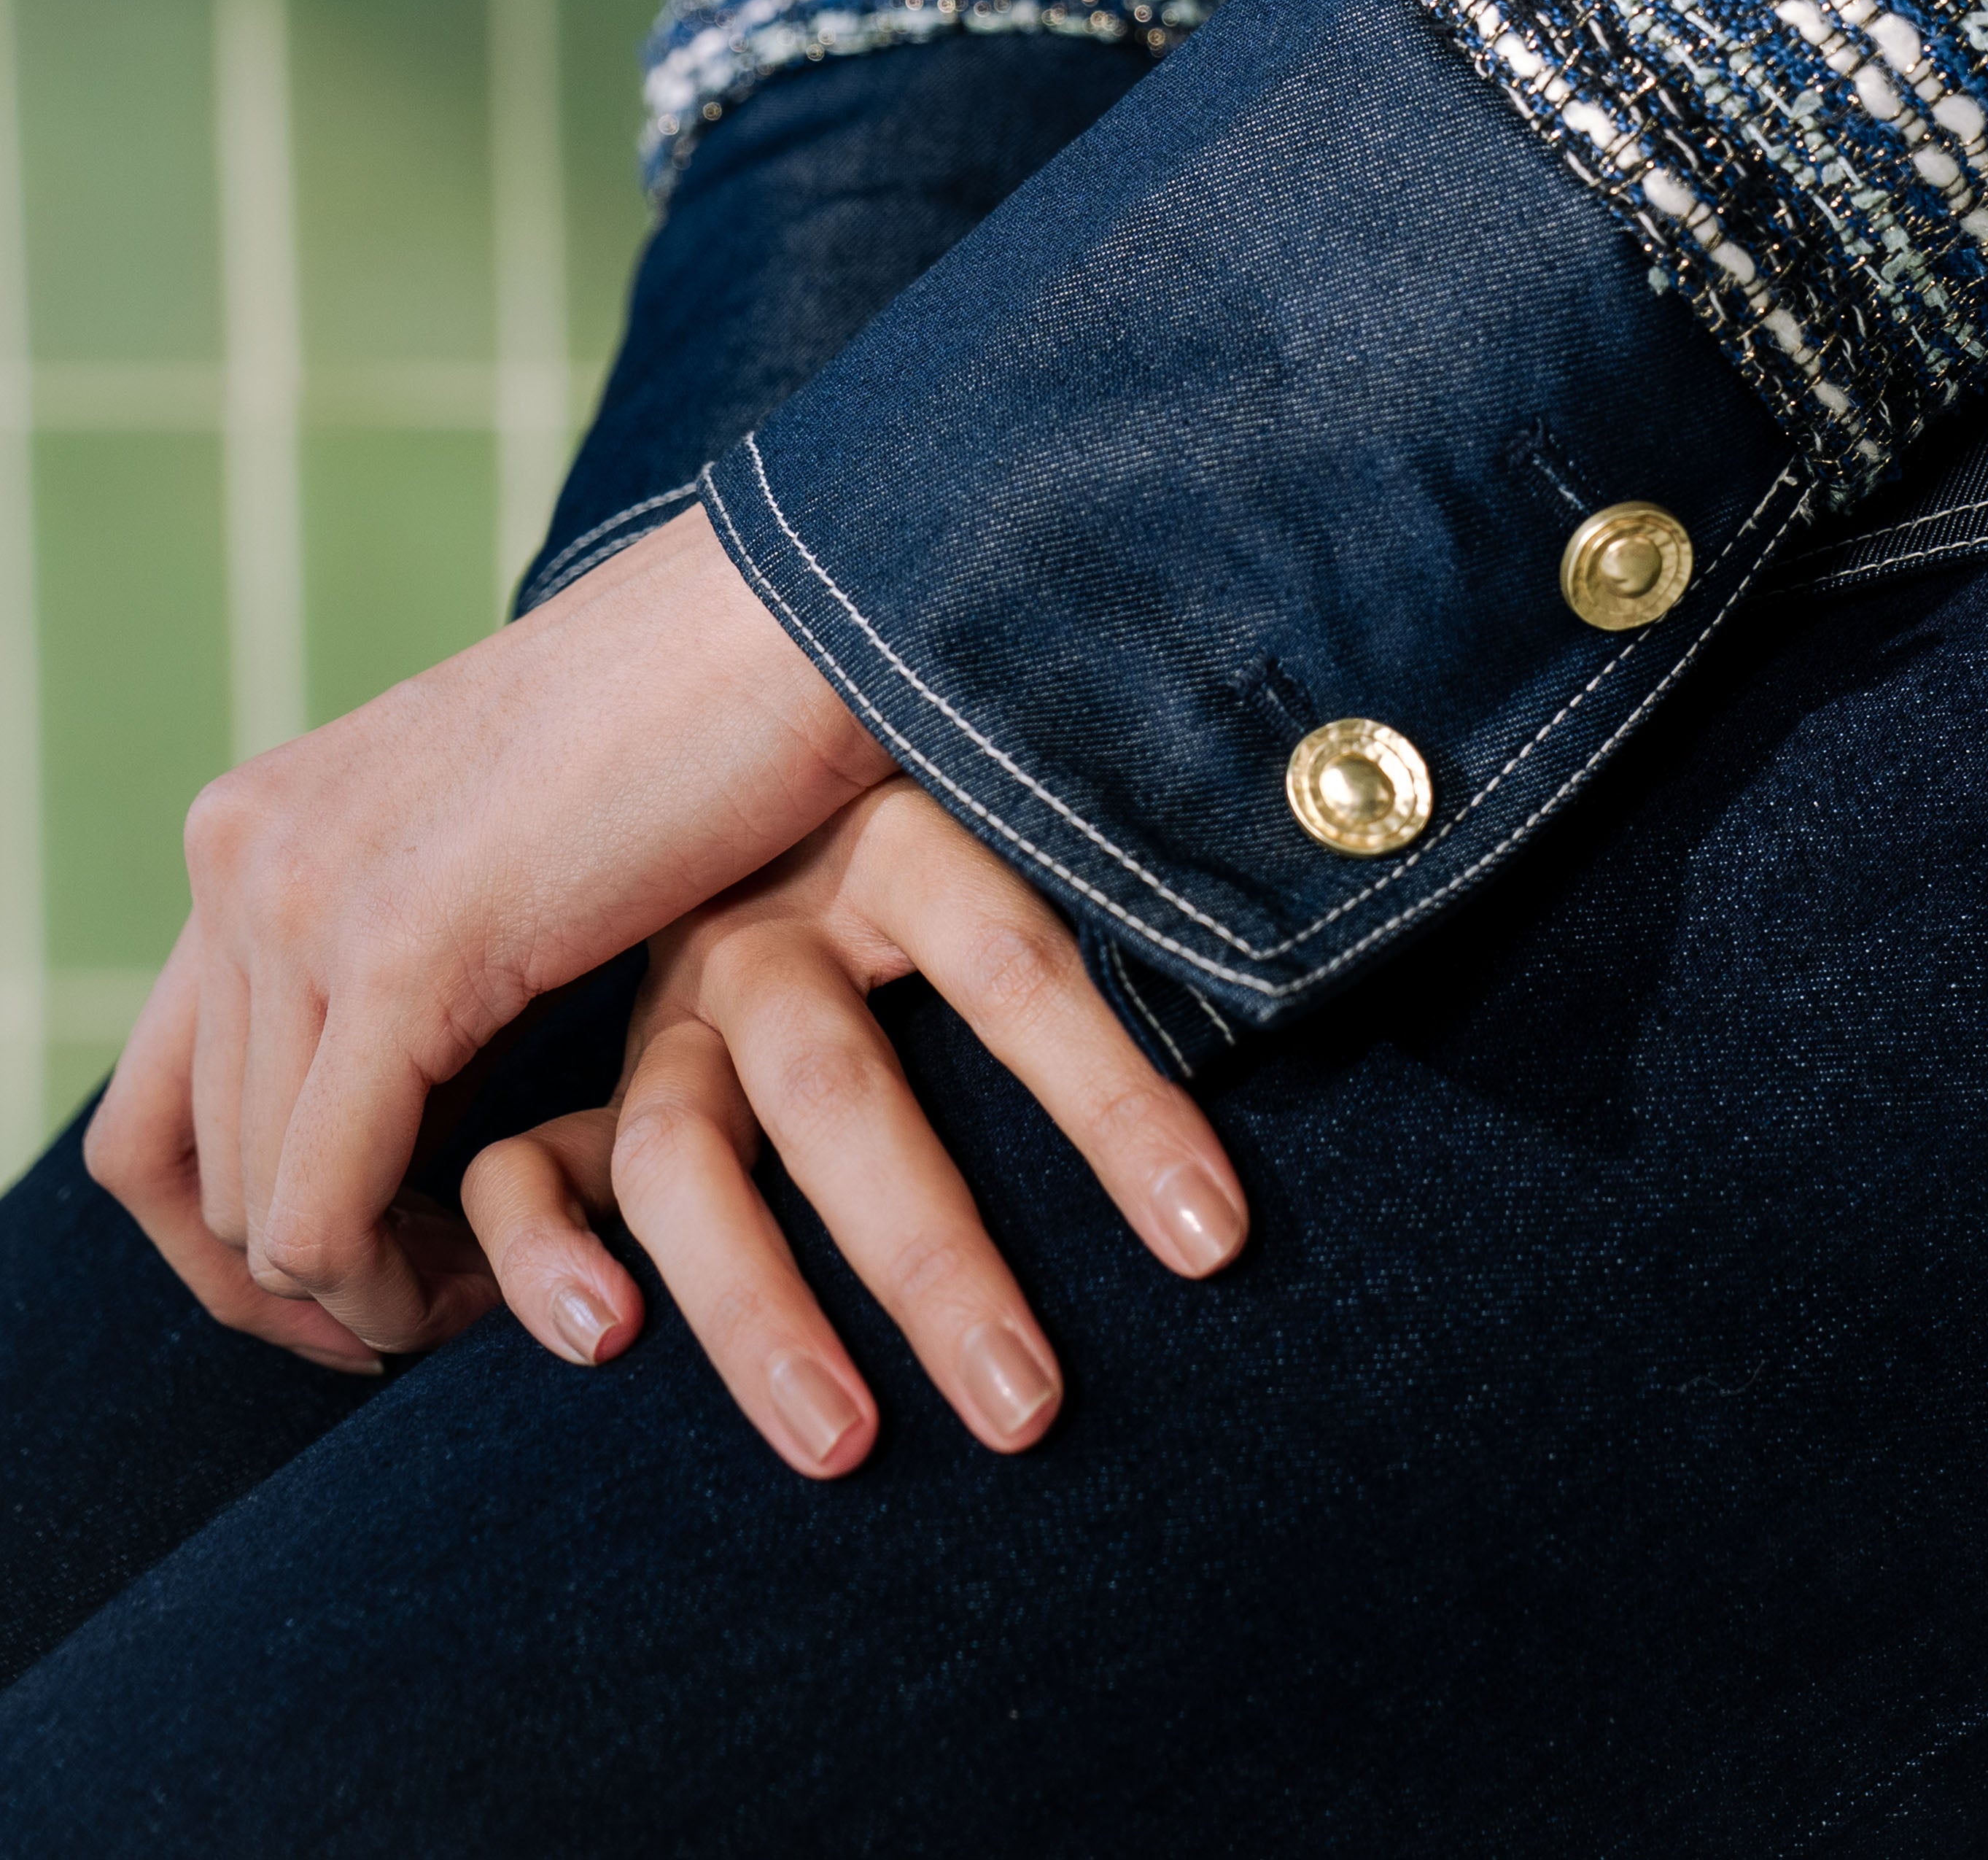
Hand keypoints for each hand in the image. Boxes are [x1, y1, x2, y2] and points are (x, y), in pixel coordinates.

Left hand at [84, 506, 890, 1365]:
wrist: (785, 622)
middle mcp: (239, 854)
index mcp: (251, 828)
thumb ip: (403, 952)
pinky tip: (492, 1286)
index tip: (372, 1289)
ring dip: (361, 1295)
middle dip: (299, 1286)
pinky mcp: (399, 954)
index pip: (154, 1109)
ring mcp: (303, 898)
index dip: (234, 1241)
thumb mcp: (497, 851)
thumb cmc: (693, 739)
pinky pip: (326, 1208)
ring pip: (254, 1208)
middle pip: (183, 1173)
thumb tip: (376, 1118)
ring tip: (487, 1300)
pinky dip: (390, 1287)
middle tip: (438, 1317)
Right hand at [459, 778, 1248, 1464]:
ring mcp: (668, 993)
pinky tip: (602, 1342)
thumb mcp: (1028, 814)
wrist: (762, 715)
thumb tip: (1285, 988)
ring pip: (683, 1151)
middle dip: (935, 1263)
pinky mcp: (590, 1063)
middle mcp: (770, 914)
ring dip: (758, 1308)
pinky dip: (544, 1248)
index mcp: (901, 834)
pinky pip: (527, 1160)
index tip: (1214, 1243)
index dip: (1118, 1106)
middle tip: (1029, 1413)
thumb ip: (1130, 893)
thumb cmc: (966, 812)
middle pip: (841, 1089)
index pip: (1019, 970)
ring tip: (847, 1448)